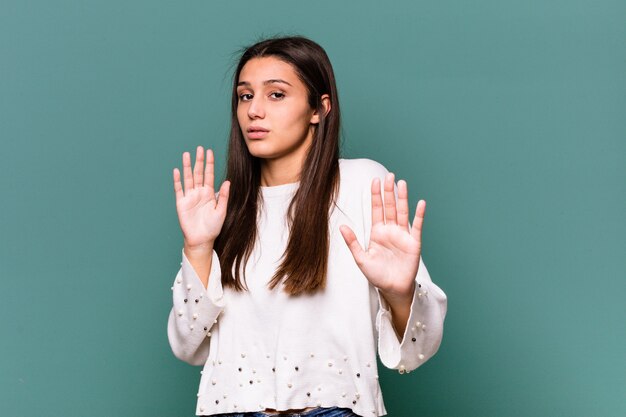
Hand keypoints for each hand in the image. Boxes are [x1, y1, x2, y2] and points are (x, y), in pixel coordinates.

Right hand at [173, 146, 229, 248]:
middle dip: (199, 161)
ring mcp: (189, 197)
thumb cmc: (212, 227)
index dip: (209, 163)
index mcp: (209, 193)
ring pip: (188, 178)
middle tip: (200, 148)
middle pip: (198, 173)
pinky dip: (177, 180)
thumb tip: (227, 181)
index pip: (209, 175)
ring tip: (187, 154)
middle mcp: (199, 192)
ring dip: (187, 166)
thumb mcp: (221, 211)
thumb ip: (223, 196)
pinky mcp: (181, 203)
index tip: (210, 152)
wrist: (201, 240)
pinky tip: (177, 170)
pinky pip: (179, 189)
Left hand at [340, 173, 424, 297]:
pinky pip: (417, 226)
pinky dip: (419, 215)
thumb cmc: (377, 275)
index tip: (375, 181)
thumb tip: (342, 226)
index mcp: (377, 232)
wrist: (392, 289)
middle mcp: (390, 231)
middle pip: (390, 207)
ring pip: (402, 212)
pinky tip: (420, 203)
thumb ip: (353, 242)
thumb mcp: (361, 259)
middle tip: (389, 176)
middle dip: (389, 192)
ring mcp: (403, 235)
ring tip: (402, 183)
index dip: (376, 195)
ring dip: (402, 198)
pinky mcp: (413, 243)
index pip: (377, 209)